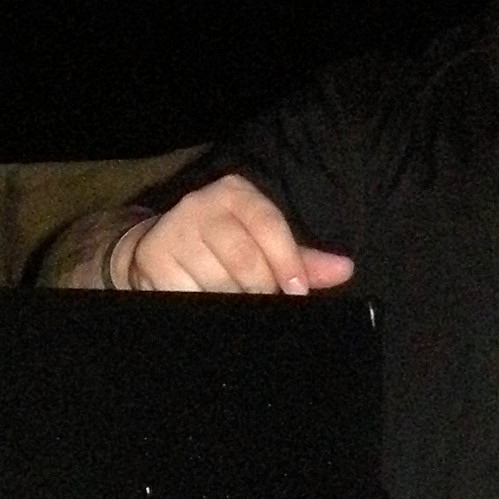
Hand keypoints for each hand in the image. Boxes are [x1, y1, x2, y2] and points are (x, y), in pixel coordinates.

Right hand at [120, 172, 354, 294]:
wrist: (157, 249)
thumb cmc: (223, 248)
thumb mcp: (263, 245)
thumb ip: (303, 260)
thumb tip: (345, 269)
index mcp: (235, 194)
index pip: (268, 224)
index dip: (286, 260)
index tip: (297, 292)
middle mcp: (201, 204)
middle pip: (245, 259)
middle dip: (258, 289)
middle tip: (260, 301)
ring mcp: (174, 230)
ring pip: (217, 282)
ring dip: (229, 300)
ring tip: (227, 299)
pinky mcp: (154, 258)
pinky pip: (189, 294)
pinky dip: (201, 304)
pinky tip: (200, 299)